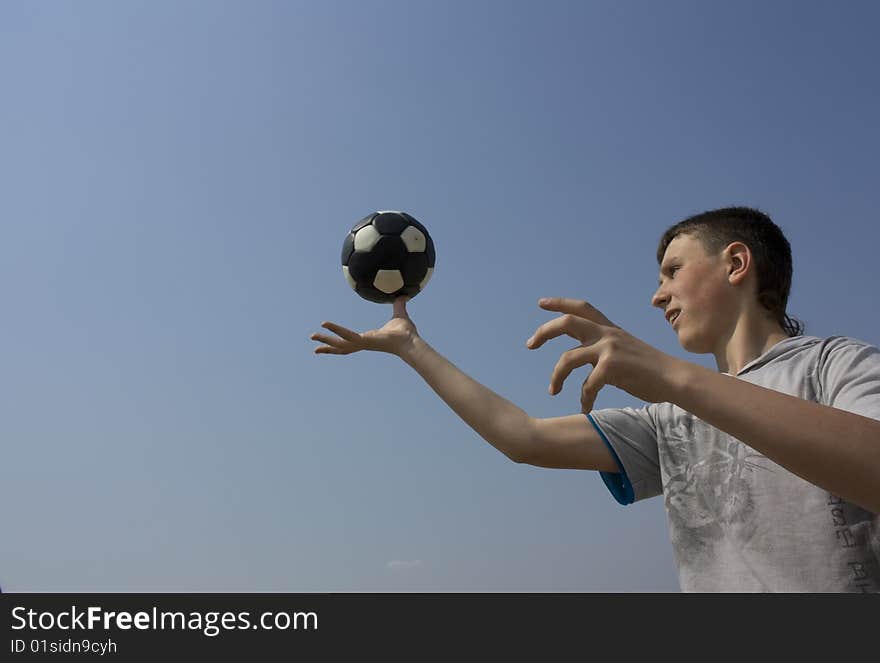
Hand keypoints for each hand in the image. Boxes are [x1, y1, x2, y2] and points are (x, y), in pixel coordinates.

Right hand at [310, 297, 418, 356]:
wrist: (410, 341)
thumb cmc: (406, 333)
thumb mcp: (399, 315)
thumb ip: (399, 305)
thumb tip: (403, 296)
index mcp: (368, 339)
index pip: (350, 341)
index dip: (340, 341)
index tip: (332, 341)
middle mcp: (363, 343)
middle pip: (341, 347)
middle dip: (328, 347)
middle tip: (314, 347)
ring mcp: (362, 343)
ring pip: (339, 344)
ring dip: (325, 340)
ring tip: (312, 336)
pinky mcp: (363, 341)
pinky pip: (346, 335)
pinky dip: (335, 329)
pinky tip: (324, 324)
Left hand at [526, 297, 681, 412]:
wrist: (675, 378)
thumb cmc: (650, 370)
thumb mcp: (625, 350)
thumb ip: (605, 348)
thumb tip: (586, 357)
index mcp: (609, 329)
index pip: (581, 307)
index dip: (559, 303)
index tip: (540, 303)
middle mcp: (607, 334)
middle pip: (567, 322)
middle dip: (544, 332)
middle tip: (529, 344)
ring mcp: (609, 348)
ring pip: (567, 358)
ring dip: (556, 376)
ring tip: (552, 391)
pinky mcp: (612, 367)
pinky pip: (586, 386)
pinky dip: (583, 399)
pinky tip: (585, 408)